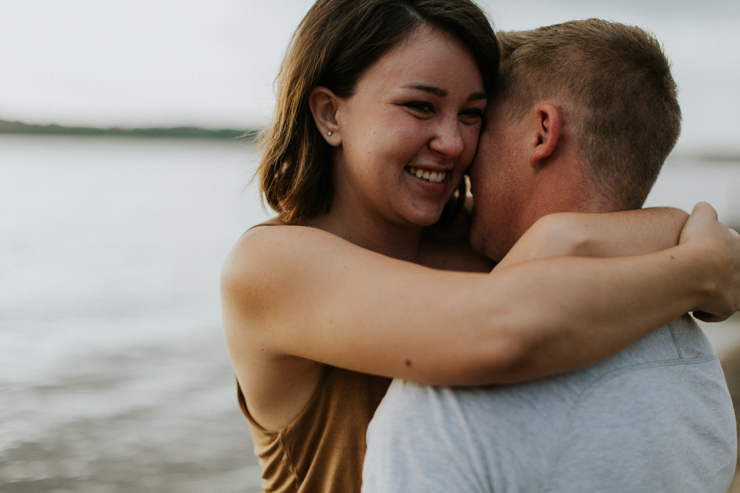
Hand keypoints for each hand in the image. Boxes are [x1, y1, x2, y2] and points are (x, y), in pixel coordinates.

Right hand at [679, 202, 739, 321]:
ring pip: (729, 294)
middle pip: (734, 273)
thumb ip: (704, 210)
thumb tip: (702, 207)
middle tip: (701, 271)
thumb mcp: (701, 217)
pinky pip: (717, 314)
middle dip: (721, 273)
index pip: (734, 248)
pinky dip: (707, 312)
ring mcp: (737, 291)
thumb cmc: (698, 242)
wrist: (695, 269)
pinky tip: (694, 308)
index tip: (704, 251)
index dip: (717, 249)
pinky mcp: (727, 308)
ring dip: (715, 294)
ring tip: (696, 290)